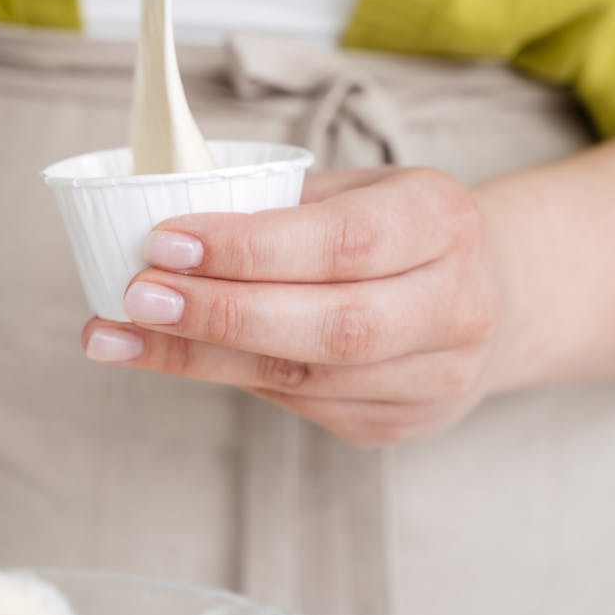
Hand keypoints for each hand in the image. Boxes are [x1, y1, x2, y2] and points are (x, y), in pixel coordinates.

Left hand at [82, 167, 504, 445]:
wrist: (496, 297)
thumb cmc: (401, 228)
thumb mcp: (362, 190)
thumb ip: (281, 206)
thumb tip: (162, 226)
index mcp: (442, 222)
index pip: (342, 242)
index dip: (250, 249)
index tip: (165, 241)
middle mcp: (455, 306)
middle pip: (331, 325)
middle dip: (219, 313)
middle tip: (134, 296)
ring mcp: (433, 378)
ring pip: (305, 377)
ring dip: (199, 356)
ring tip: (118, 334)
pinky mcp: (399, 424)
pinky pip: (300, 405)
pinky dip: (227, 376)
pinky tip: (170, 355)